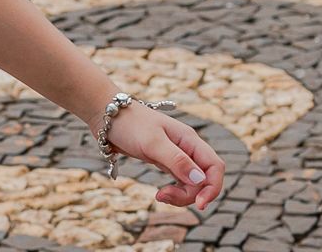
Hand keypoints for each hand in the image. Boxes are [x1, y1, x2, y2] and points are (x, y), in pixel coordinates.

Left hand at [99, 101, 225, 210]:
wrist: (106, 116)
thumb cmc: (129, 124)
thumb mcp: (152, 142)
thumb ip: (176, 160)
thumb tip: (200, 180)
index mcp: (189, 140)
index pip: (215, 167)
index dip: (212, 187)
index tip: (199, 204)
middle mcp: (187, 147)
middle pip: (203, 179)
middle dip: (190, 194)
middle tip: (163, 196)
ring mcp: (177, 155)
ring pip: (192, 183)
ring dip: (181, 195)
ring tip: (159, 196)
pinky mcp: (165, 161)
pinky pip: (179, 181)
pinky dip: (174, 191)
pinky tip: (160, 194)